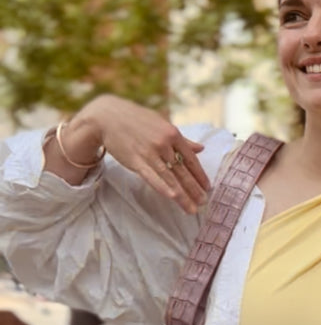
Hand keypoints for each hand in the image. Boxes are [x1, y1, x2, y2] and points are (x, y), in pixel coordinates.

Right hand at [54, 97, 210, 214]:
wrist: (108, 117)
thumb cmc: (137, 119)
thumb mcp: (162, 124)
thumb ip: (182, 139)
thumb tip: (201, 148)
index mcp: (173, 134)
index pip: (191, 159)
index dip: (200, 175)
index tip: (208, 187)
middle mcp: (164, 144)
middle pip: (183, 171)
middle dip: (194, 189)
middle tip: (204, 202)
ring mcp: (150, 153)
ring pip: (170, 178)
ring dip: (183, 195)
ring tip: (192, 208)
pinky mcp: (135, 161)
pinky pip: (152, 177)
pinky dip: (164, 188)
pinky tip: (173, 198)